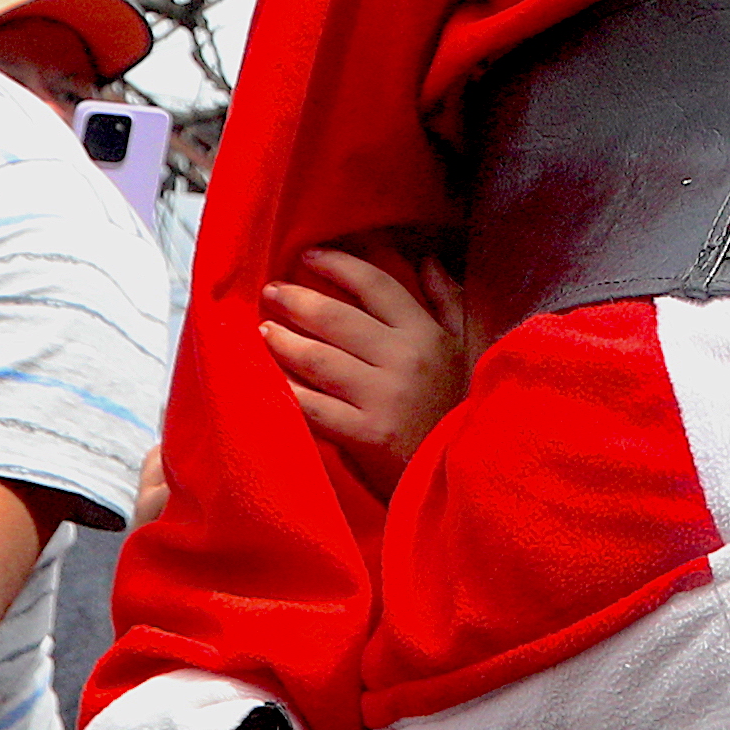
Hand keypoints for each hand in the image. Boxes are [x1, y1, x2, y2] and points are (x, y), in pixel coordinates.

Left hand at [262, 243, 471, 489]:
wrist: (458, 473)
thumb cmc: (456, 407)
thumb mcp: (466, 348)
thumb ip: (448, 302)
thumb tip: (429, 261)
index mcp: (426, 334)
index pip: (376, 285)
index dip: (338, 265)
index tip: (308, 256)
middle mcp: (404, 359)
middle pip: (337, 318)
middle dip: (296, 300)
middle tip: (271, 291)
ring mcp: (383, 398)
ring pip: (318, 359)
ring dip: (283, 341)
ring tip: (264, 330)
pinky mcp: (366, 435)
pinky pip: (313, 406)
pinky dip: (287, 390)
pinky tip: (269, 378)